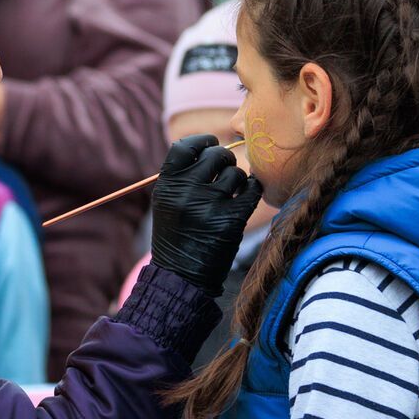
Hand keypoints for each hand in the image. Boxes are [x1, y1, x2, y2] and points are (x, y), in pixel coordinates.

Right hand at [150, 135, 262, 293]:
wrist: (181, 276)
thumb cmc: (175, 236)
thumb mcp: (166, 203)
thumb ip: (181, 176)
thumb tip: (208, 148)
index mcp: (167, 185)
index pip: (185, 146)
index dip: (202, 141)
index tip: (211, 144)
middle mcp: (186, 191)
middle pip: (215, 155)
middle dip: (224, 159)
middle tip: (225, 170)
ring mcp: (209, 205)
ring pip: (236, 173)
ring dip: (238, 179)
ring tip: (232, 191)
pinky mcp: (231, 220)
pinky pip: (252, 190)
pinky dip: (252, 189)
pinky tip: (248, 194)